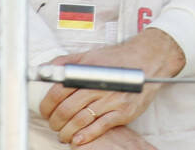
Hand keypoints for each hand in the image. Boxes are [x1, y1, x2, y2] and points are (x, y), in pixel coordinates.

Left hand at [40, 28, 185, 145]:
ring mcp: (112, 99)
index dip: (47, 106)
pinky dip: (85, 136)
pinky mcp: (124, 111)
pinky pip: (100, 127)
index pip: (58, 92)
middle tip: (53, 125)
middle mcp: (99, 85)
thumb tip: (45, 69)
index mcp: (88, 71)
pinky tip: (77, 139)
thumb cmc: (118, 59)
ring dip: (66, 132)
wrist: (148, 60)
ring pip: (80, 120)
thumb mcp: (90, 55)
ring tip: (63, 134)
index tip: (45, 112)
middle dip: (55, 122)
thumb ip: (67, 62)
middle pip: (67, 109)